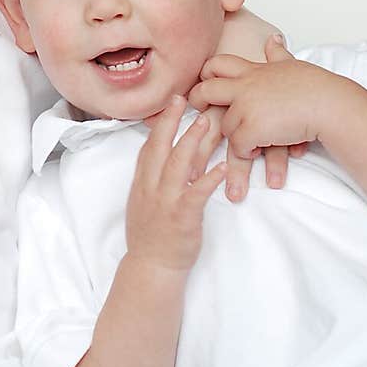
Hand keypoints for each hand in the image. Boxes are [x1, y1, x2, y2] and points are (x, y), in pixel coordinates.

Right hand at [127, 95, 226, 271]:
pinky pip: (197, 193)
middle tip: (185, 99)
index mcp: (142, 184)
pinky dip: (210, 179)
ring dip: (192, 141)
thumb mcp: (145, 203)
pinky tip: (224, 167)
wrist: (152, 267)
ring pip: (177, 164)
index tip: (169, 104)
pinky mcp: (182, 216)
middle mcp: (151, 188)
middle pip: (159, 147)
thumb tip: (167, 160)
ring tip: (206, 122)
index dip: (158, 124)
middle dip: (171, 121)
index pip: (148, 147)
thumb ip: (154, 181)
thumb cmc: (152, 237)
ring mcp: (165, 201)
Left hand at [186, 37, 309, 199]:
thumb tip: (274, 39)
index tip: (205, 81)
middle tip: (196, 109)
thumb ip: (277, 54)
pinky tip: (259, 151)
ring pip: (223, 126)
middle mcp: (245, 86)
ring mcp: (246, 107)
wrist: (329, 105)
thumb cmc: (316, 87)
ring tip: (250, 142)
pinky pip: (238, 145)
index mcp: (253, 71)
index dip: (207, 73)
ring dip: (235, 136)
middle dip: (197, 100)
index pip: (219, 64)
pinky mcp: (251, 128)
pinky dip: (247, 151)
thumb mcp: (291, 65)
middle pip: (206, 90)